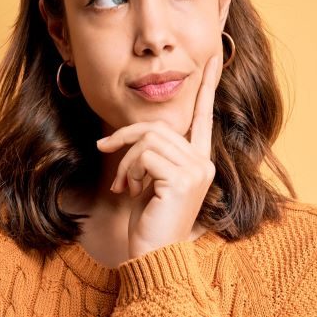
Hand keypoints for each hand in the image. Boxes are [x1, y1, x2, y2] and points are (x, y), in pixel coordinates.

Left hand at [96, 53, 220, 259]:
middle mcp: (203, 163)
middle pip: (159, 126)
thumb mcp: (149, 181)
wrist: (153, 257)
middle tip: (105, 152)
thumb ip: (150, 155)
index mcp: (199, 162)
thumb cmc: (148, 223)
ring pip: (149, 139)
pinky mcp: (182, 179)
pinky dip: (128, 169)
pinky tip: (128, 190)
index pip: (204, 117)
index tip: (212, 59)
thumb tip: (134, 136)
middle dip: (125, 138)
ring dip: (125, 160)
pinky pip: (145, 155)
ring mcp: (196, 171)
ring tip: (122, 184)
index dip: (207, 87)